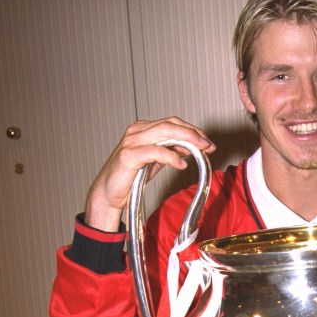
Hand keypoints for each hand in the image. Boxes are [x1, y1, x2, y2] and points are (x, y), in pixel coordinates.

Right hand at [84, 117, 214, 230]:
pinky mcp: (128, 155)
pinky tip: (181, 164)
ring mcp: (131, 141)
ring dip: (186, 141)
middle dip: (193, 134)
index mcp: (143, 129)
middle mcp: (136, 131)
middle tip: (208, 145)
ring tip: (200, 151)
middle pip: (170, 124)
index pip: (172, 122)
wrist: (108, 193)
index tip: (207, 142)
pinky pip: (155, 151)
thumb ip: (170, 152)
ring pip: (164, 132)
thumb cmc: (129, 177)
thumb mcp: (154, 161)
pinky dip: (171, 157)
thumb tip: (190, 147)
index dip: (192, 130)